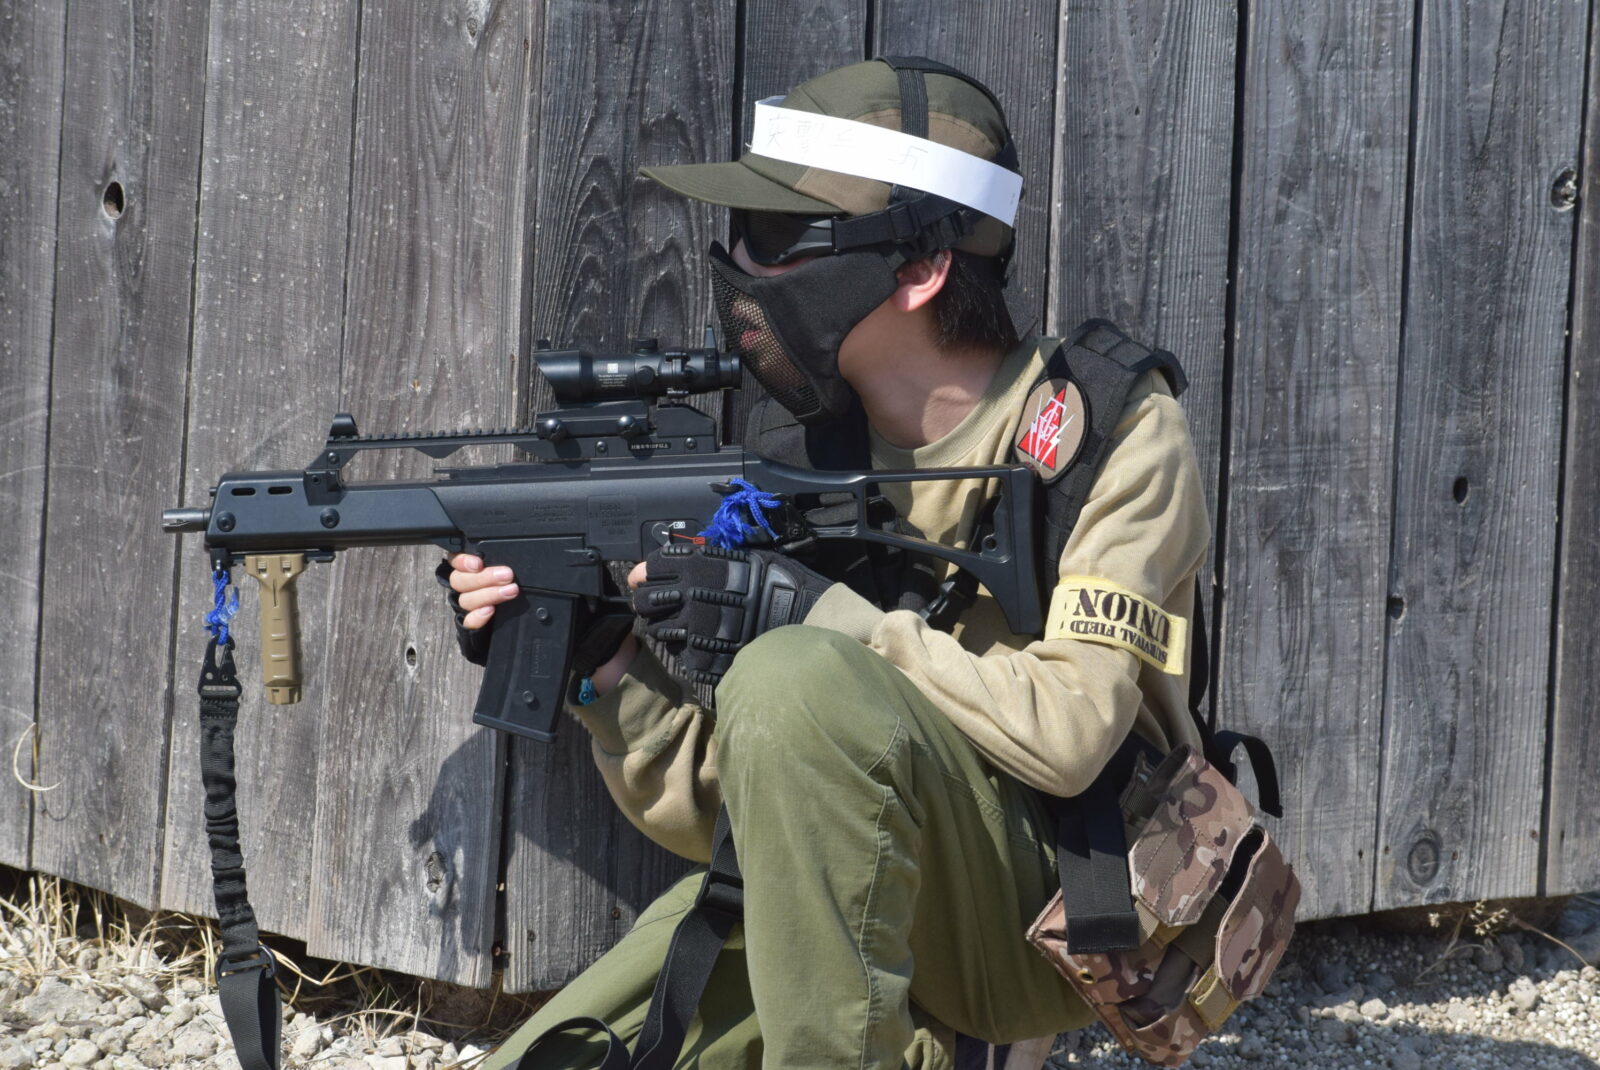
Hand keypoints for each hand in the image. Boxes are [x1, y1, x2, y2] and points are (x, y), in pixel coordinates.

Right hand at [444, 553, 519, 629]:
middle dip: (484, 578)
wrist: (515, 613)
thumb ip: (500, 561)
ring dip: (488, 595)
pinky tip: (490, 610)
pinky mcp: (471, 623)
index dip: (463, 562)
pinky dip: (478, 616)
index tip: (478, 563)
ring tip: (510, 591)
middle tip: (507, 575)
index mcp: (467, 569)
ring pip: (465, 600)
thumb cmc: (510, 582)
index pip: (455, 561)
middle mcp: (463, 587)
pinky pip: (468, 622)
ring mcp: (466, 605)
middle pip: (459, 581)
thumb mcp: (505, 568)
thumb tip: (509, 559)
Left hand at [632, 544, 832, 683]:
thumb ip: (709, 558)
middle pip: (644, 601)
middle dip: (649, 601)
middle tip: (663, 604)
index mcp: (697, 567)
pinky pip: (679, 654)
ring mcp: (692, 632)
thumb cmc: (780, 583)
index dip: (647, 574)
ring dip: (666, 626)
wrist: (806, 621)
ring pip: (656, 630)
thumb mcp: (745, 557)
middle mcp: (688, 598)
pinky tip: (704, 644)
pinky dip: (686, 649)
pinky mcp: (700, 660)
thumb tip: (682, 555)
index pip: (650, 569)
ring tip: (688, 626)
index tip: (650, 577)